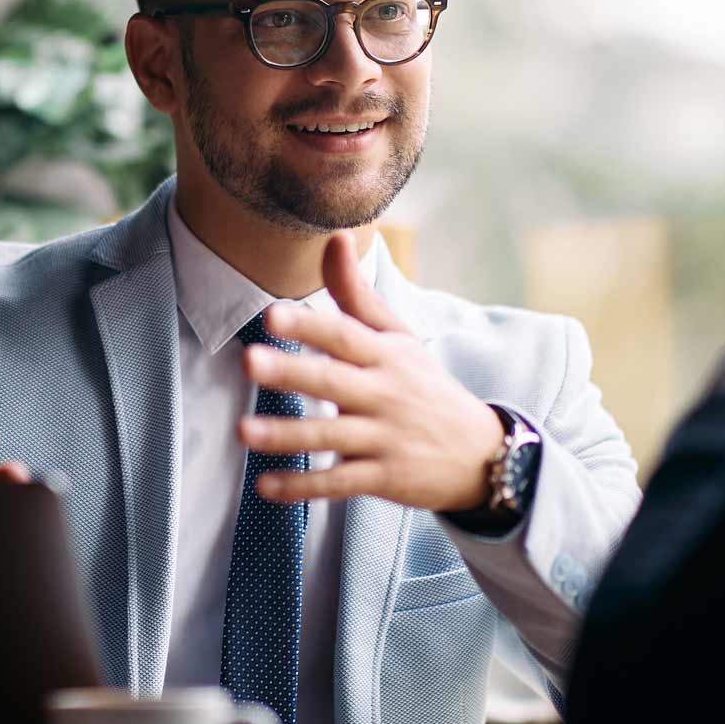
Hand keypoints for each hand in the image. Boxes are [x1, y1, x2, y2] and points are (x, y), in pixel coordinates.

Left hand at [237, 236, 506, 511]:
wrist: (481, 453)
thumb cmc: (425, 387)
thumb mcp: (398, 337)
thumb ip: (357, 294)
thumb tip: (335, 235)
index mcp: (384, 355)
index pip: (344, 335)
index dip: (309, 325)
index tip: (272, 315)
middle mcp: (384, 394)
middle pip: (332, 381)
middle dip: (292, 371)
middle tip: (250, 361)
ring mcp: (385, 438)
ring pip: (329, 437)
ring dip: (286, 435)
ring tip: (243, 430)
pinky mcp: (383, 478)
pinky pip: (338, 483)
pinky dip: (303, 488)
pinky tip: (266, 487)